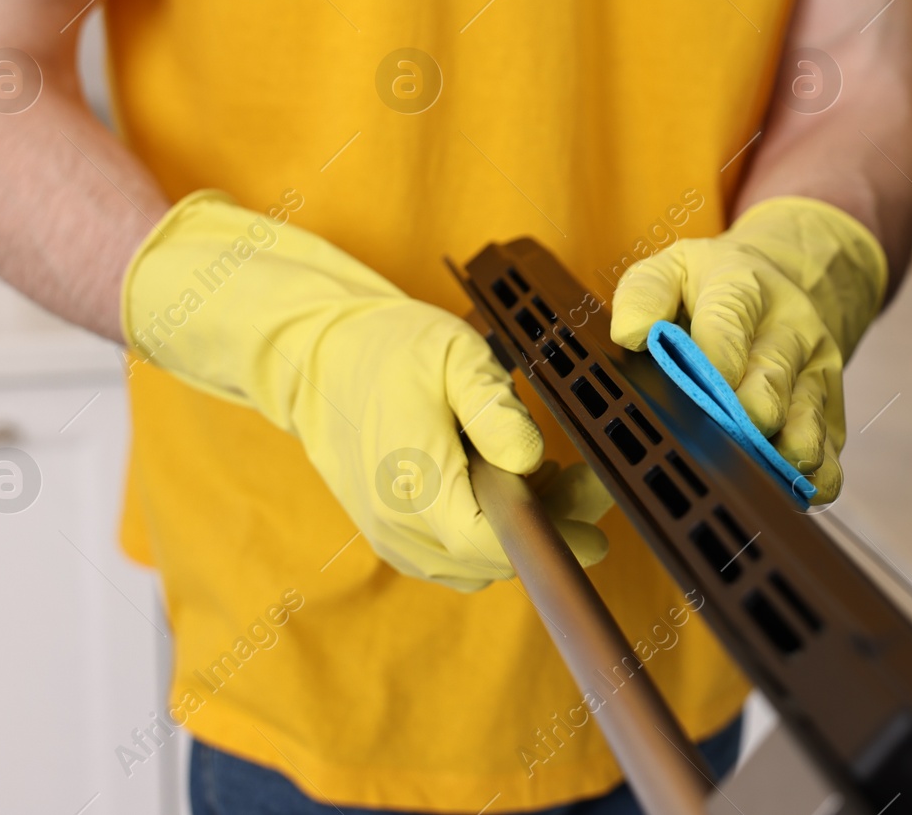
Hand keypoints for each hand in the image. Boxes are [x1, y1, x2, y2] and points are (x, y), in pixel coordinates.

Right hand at [123, 191, 611, 590]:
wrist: (316, 359)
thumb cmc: (387, 349)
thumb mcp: (452, 355)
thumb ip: (494, 408)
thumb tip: (529, 458)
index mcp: (413, 484)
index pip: (490, 546)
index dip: (549, 542)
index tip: (595, 530)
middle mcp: (397, 527)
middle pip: (492, 559)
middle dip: (548, 527)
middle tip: (588, 481)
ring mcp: (391, 538)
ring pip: (476, 563)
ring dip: (518, 528)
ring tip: (549, 472)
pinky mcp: (392, 535)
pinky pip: (453, 553)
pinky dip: (488, 528)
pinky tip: (507, 481)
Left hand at [610, 197, 886, 501]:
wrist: (791, 279)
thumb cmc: (712, 286)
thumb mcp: (673, 269)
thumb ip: (645, 293)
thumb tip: (631, 334)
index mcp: (743, 288)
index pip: (731, 318)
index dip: (721, 353)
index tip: (710, 381)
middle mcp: (788, 329)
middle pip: (773, 375)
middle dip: (755, 408)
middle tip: (736, 431)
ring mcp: (814, 371)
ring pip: (809, 415)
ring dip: (790, 446)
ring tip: (767, 470)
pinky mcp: (830, 408)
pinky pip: (830, 447)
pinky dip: (817, 475)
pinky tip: (791, 492)